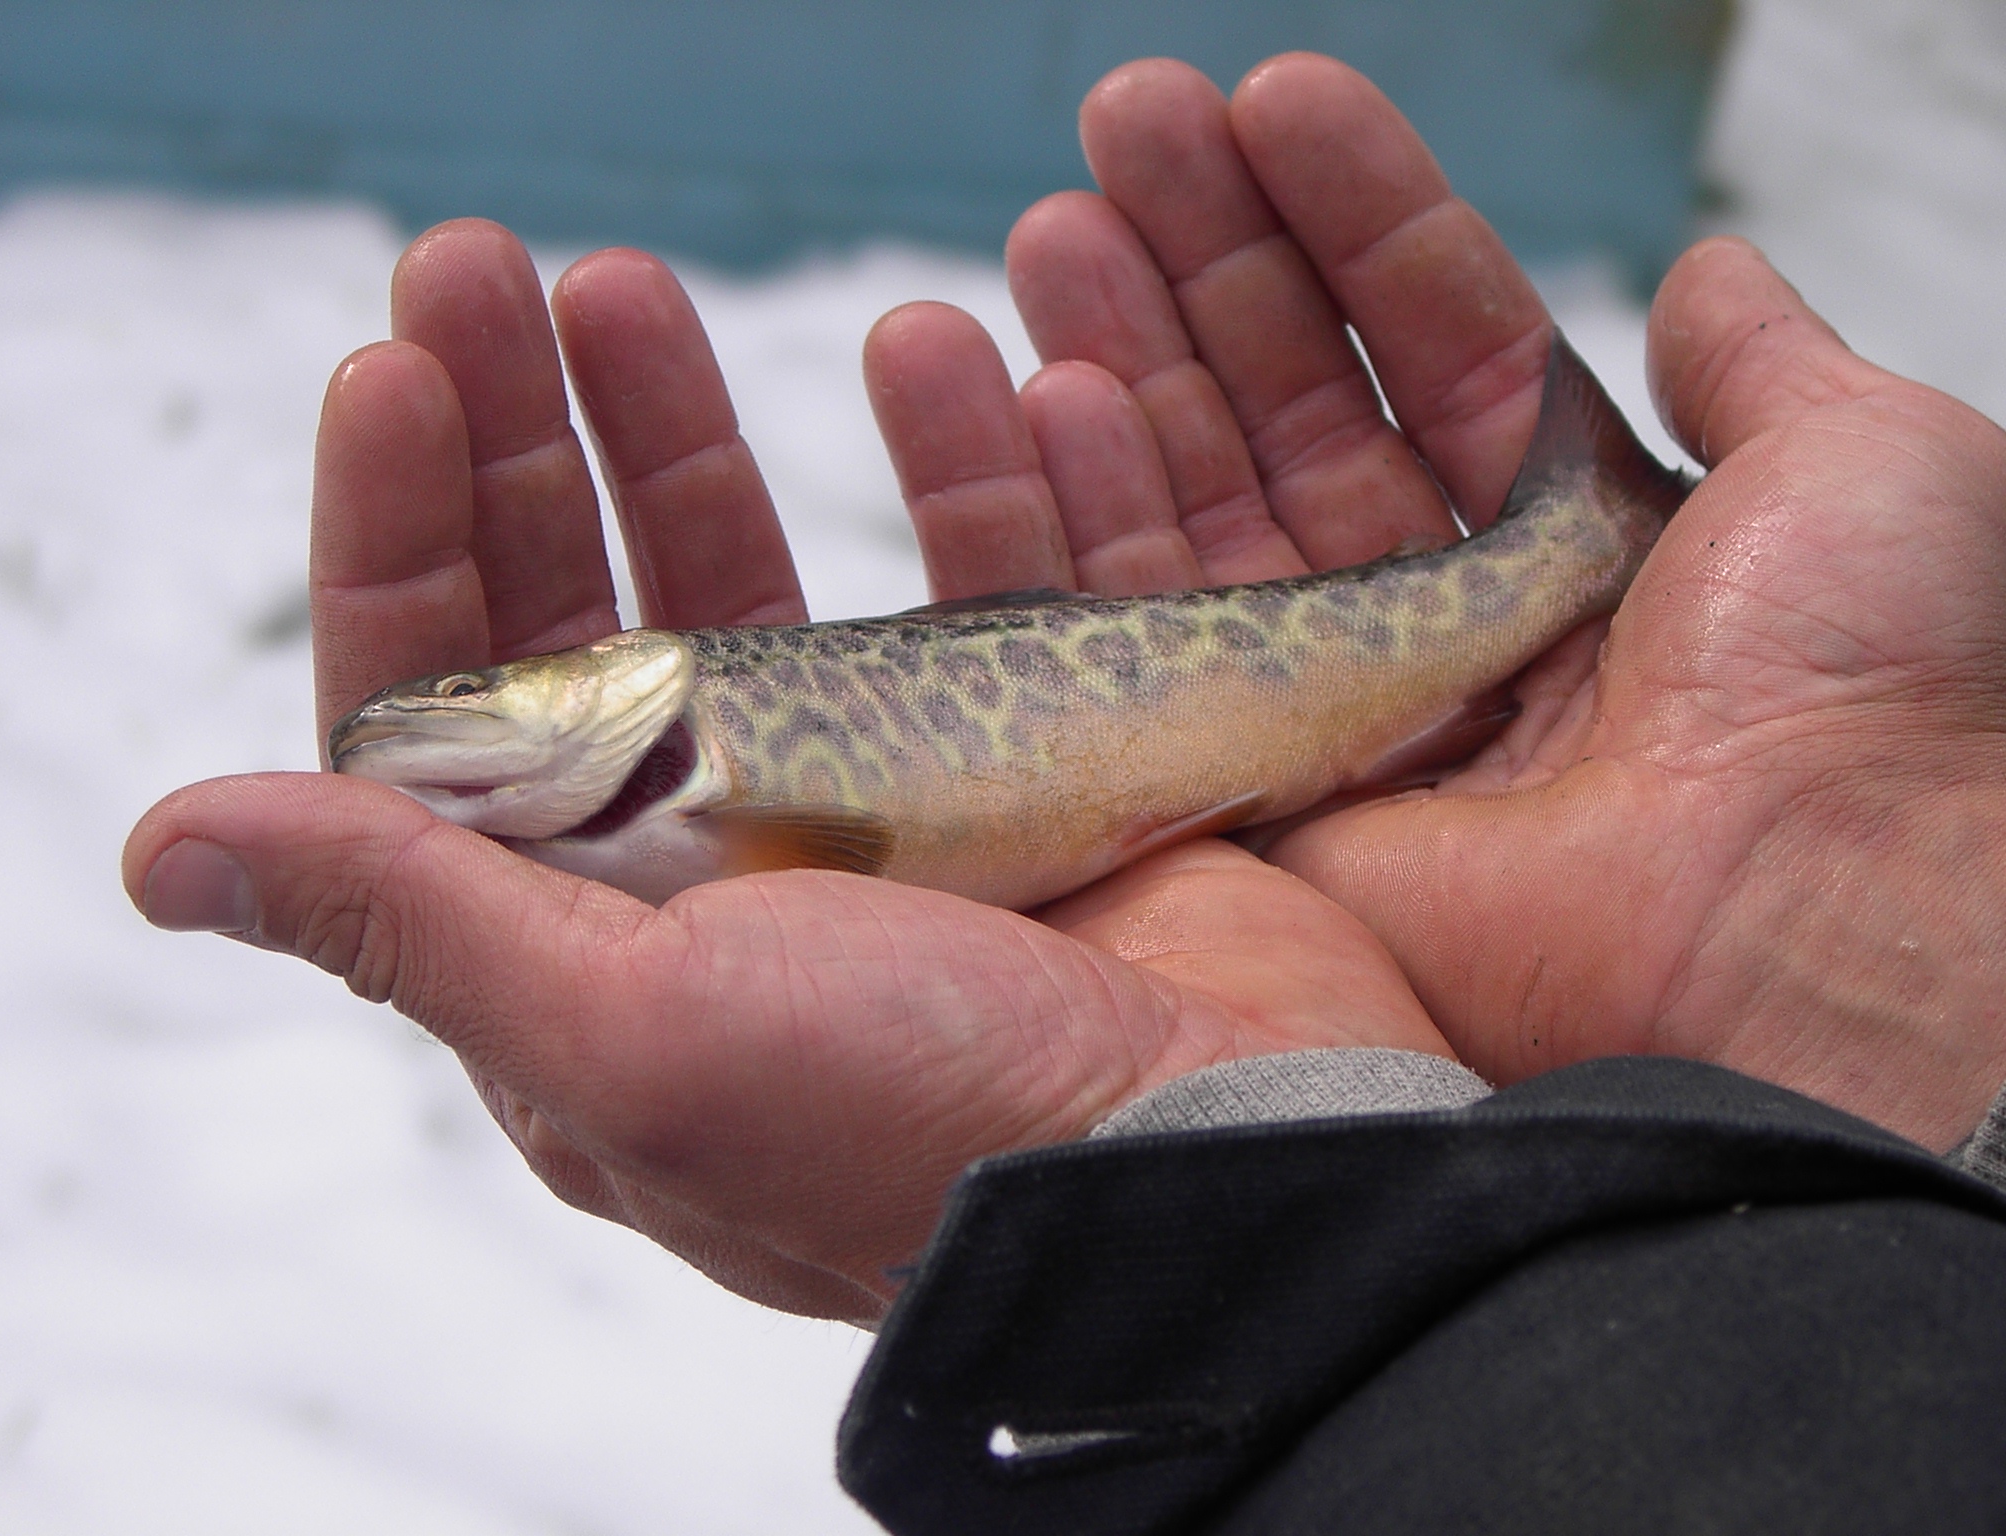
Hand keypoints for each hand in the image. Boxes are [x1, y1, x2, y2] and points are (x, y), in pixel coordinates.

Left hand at [123, 219, 1447, 1323]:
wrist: (1227, 1167)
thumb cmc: (916, 1134)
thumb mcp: (634, 1037)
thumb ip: (417, 920)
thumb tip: (165, 850)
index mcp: (582, 955)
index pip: (436, 729)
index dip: (401, 543)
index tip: (396, 374)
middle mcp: (705, 887)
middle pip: (574, 628)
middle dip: (519, 447)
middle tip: (491, 272)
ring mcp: (866, 823)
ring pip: (741, 590)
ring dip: (681, 435)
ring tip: (640, 289)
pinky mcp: (1014, 773)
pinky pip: (955, 584)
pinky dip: (941, 476)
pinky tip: (931, 360)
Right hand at [972, 54, 2005, 1151]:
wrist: (1787, 917)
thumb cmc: (1855, 691)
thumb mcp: (1862, 468)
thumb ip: (1765, 363)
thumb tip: (1714, 267)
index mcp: (1573, 536)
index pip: (1434, 341)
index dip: (1353, 217)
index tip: (1269, 102)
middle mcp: (1440, 617)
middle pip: (1293, 408)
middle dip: (1207, 257)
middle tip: (1125, 120)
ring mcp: (1334, 707)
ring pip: (1198, 504)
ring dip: (1120, 355)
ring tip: (1056, 221)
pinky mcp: (1245, 793)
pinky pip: (1136, 634)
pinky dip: (1075, 515)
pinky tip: (1041, 387)